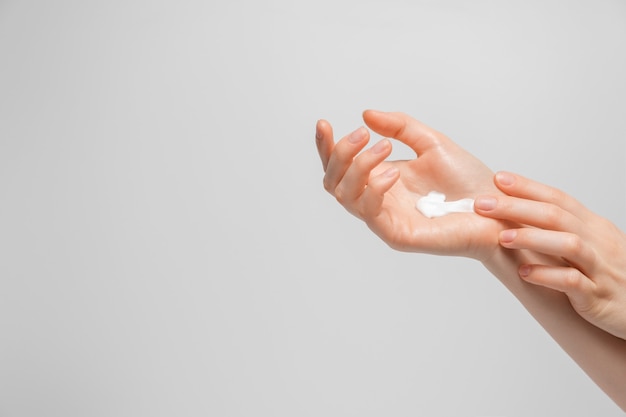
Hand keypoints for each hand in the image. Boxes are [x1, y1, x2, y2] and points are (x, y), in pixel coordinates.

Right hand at [315, 110, 506, 259]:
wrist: (497, 207)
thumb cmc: (468, 181)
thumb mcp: (431, 142)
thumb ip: (400, 127)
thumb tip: (366, 115)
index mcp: (381, 178)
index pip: (341, 166)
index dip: (327, 147)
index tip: (324, 123)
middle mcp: (377, 199)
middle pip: (333, 181)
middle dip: (340, 154)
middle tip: (362, 135)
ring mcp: (384, 218)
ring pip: (345, 196)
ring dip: (357, 167)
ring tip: (382, 147)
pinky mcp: (396, 234)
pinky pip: (369, 213)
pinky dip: (374, 189)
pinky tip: (394, 174)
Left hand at [474, 172, 625, 339]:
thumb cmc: (614, 278)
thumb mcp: (592, 248)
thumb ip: (561, 232)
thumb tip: (521, 216)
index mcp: (593, 227)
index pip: (558, 199)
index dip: (527, 187)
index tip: (497, 179)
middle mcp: (598, 243)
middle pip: (556, 216)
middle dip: (516, 207)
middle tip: (482, 204)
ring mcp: (600, 270)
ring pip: (568, 244)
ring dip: (532, 238)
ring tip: (501, 237)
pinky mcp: (599, 298)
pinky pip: (574, 283)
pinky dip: (547, 275)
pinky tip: (524, 273)